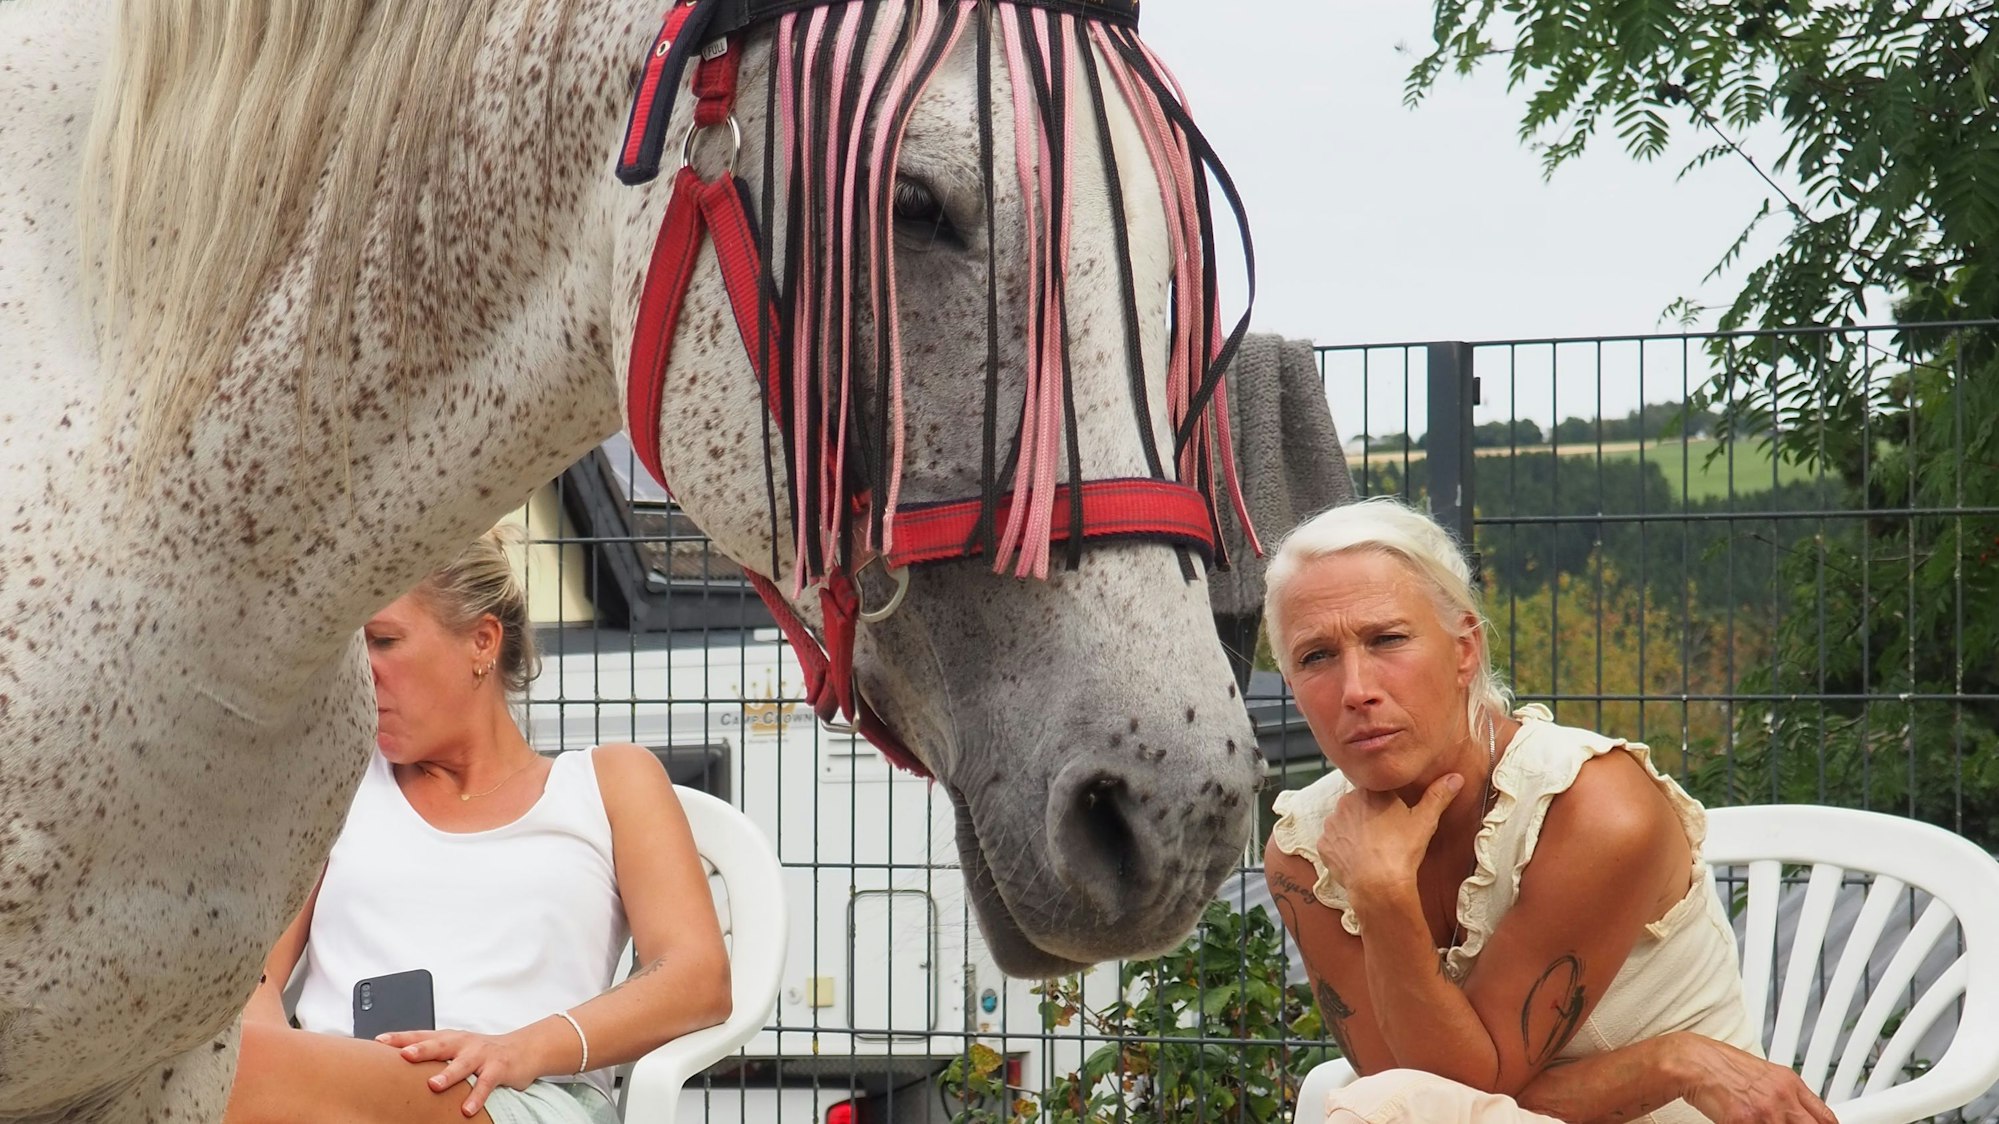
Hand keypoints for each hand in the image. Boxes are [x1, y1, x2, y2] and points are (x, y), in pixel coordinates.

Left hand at [377, 1028, 545, 1116]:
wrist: (523, 1048)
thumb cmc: (481, 1052)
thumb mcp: (456, 1049)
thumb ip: (433, 1054)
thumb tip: (399, 1064)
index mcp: (450, 1038)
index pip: (422, 1035)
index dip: (402, 1037)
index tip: (379, 1041)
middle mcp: (463, 1043)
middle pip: (440, 1044)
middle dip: (422, 1049)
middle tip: (404, 1056)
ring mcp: (481, 1054)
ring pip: (463, 1064)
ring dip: (448, 1074)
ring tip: (434, 1085)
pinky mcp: (498, 1068)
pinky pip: (486, 1083)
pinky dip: (477, 1096)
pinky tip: (466, 1109)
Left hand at [1317, 774, 1462, 903]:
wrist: (1378, 884)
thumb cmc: (1403, 850)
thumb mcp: (1425, 821)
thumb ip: (1438, 795)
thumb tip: (1456, 777)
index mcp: (1369, 790)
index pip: (1377, 790)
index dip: (1387, 804)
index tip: (1394, 818)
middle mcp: (1345, 802)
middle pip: (1359, 805)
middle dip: (1370, 816)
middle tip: (1386, 835)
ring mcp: (1331, 824)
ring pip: (1345, 823)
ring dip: (1355, 831)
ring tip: (1373, 848)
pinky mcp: (1323, 845)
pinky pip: (1333, 843)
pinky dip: (1343, 849)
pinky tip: (1358, 859)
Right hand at [1676, 1035, 1838, 1123]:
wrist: (1694, 1062)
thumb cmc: (1721, 1066)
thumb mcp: (1764, 1074)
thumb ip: (1784, 1094)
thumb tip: (1795, 1112)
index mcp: (1790, 1083)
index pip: (1826, 1117)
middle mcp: (1782, 1097)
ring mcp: (1765, 1111)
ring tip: (1760, 1123)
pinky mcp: (1744, 1121)